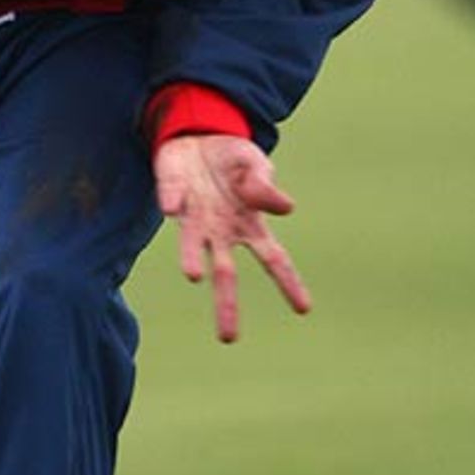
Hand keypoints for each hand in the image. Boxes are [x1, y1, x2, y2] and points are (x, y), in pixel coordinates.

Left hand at [153, 133, 311, 343]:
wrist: (195, 135)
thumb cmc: (232, 160)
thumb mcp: (255, 164)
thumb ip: (264, 185)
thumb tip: (287, 207)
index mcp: (249, 224)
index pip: (274, 259)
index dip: (289, 283)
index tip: (304, 309)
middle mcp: (220, 230)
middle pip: (226, 273)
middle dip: (227, 305)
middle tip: (228, 339)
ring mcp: (193, 216)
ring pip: (192, 244)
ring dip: (193, 258)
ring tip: (195, 275)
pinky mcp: (171, 194)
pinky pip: (172, 199)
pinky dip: (172, 201)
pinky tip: (172, 207)